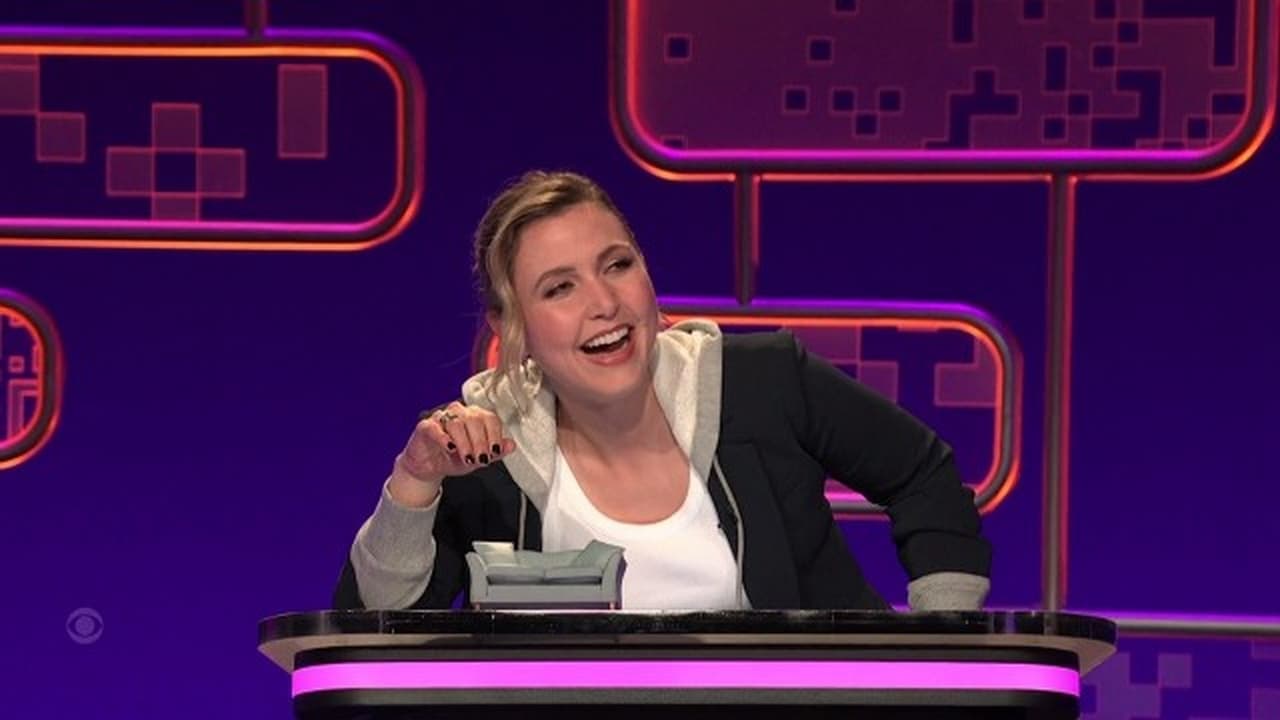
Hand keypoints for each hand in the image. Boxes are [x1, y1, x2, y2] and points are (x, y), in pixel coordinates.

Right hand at [388, 401, 515, 505]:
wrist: (429, 467)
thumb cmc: (454, 458)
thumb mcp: (478, 459)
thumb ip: (495, 452)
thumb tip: (511, 445)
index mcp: (475, 417)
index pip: (490, 418)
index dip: (494, 435)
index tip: (494, 451)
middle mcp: (459, 413)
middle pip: (474, 419)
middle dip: (480, 442)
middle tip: (481, 459)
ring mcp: (441, 418)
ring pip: (456, 422)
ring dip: (464, 443)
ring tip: (467, 458)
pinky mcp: (425, 426)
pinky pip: (435, 427)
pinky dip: (444, 438)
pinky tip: (450, 448)